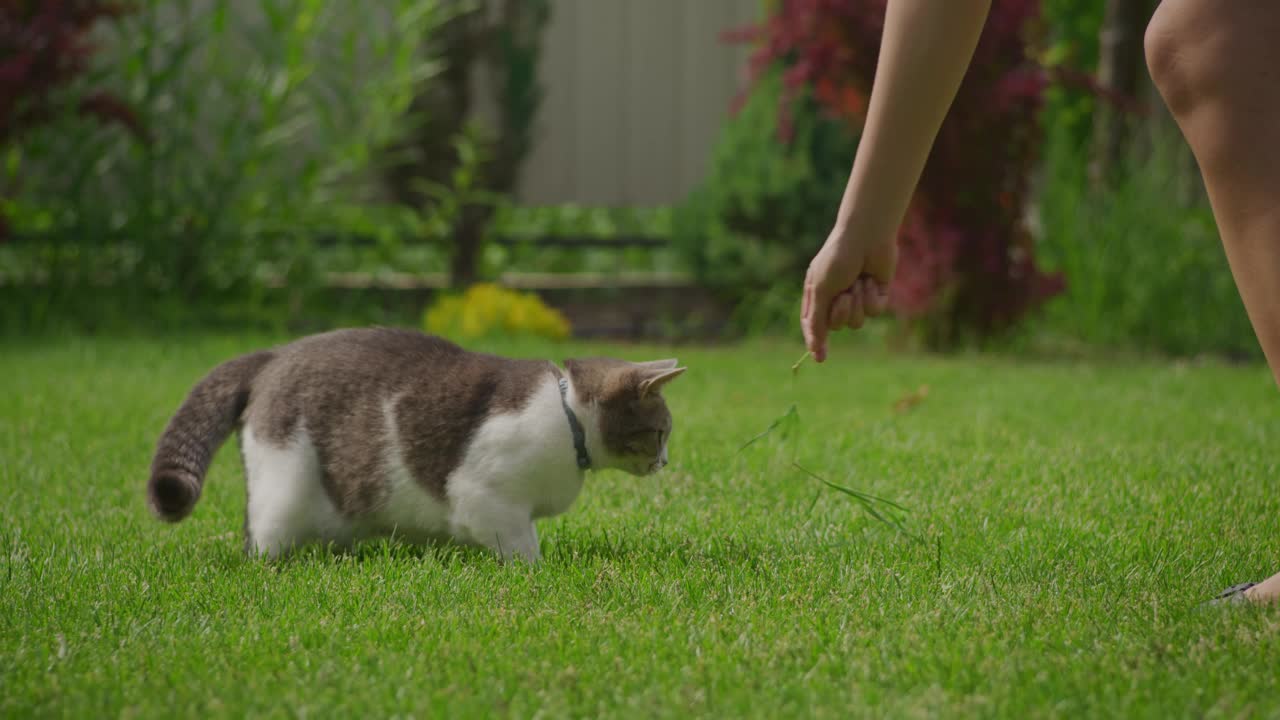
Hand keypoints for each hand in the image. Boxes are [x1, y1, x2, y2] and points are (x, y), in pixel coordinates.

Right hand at [801, 228, 896, 362]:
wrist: (867, 236)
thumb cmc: (838, 258)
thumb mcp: (821, 289)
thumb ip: (817, 321)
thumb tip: (813, 350)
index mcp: (818, 293)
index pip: (814, 324)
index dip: (816, 341)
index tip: (821, 359)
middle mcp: (837, 296)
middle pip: (838, 325)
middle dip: (841, 312)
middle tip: (843, 294)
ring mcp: (857, 296)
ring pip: (857, 321)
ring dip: (858, 303)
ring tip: (858, 281)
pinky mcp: (876, 294)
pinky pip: (874, 311)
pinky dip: (872, 297)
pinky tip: (872, 279)